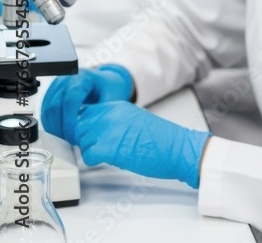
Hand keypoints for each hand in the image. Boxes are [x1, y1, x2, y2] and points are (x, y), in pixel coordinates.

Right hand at [41, 65, 133, 144]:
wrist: (103, 82)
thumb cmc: (108, 89)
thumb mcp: (112, 98)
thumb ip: (102, 113)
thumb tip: (91, 131)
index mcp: (82, 77)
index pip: (70, 100)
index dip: (70, 121)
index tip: (75, 137)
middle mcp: (66, 78)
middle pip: (55, 106)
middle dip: (61, 128)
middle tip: (71, 141)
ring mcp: (56, 85)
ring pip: (47, 110)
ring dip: (54, 128)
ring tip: (67, 139)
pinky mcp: (51, 93)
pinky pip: (45, 111)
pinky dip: (51, 125)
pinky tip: (61, 133)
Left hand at [75, 101, 210, 188]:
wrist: (176, 147)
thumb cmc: (161, 138)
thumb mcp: (134, 119)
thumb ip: (115, 120)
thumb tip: (98, 131)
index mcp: (117, 106)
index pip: (87, 111)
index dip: (85, 125)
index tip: (90, 134)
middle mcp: (111, 114)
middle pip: (80, 124)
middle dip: (84, 137)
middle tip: (94, 147)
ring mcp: (109, 129)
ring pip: (82, 140)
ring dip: (88, 149)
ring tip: (102, 155)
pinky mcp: (110, 148)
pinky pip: (88, 155)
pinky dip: (92, 160)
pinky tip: (104, 161)